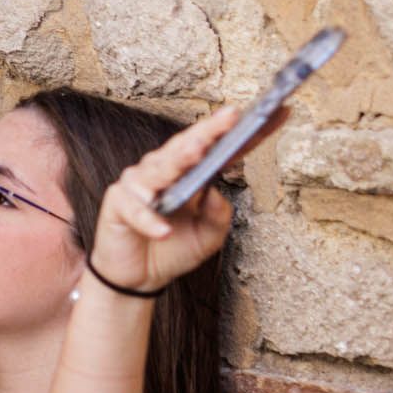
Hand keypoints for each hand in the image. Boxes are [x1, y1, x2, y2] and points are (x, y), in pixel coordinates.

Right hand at [90, 101, 276, 292]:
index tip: (274, 114)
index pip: (220, 148)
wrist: (138, 278)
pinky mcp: (118, 205)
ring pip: (159, 167)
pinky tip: (163, 231)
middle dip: (210, 130)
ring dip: (178, 160)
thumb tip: (216, 194)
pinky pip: (136, 210)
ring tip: (196, 152)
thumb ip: (218, 215)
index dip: (245, 134)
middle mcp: (164, 169)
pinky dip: (149, 220)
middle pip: (188, 145)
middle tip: (231, 117)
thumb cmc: (172, 249)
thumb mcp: (209, 236)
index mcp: (190, 172)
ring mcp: (139, 185)